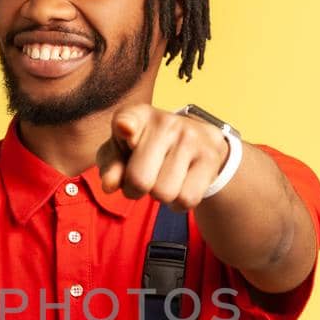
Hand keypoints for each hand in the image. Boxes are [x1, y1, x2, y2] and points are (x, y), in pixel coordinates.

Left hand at [96, 104, 229, 210]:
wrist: (198, 142)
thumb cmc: (148, 149)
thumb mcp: (122, 152)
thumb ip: (110, 167)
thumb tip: (110, 185)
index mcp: (138, 116)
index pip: (127, 119)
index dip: (125, 127)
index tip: (126, 130)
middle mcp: (165, 122)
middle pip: (139, 180)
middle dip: (135, 191)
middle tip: (142, 182)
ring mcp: (191, 138)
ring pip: (164, 193)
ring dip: (159, 197)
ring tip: (163, 180)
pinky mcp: (210, 157)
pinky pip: (186, 199)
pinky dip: (178, 203)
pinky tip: (180, 186)